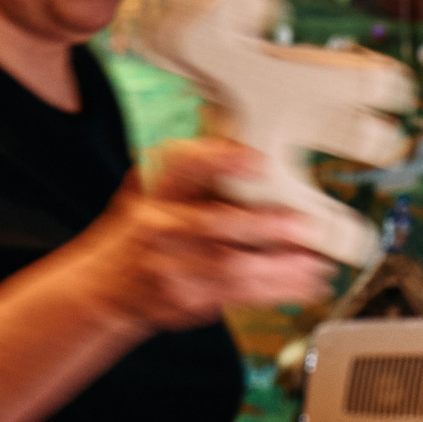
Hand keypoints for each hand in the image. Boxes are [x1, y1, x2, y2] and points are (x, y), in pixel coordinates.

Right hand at [70, 140, 332, 332]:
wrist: (108, 286)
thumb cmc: (146, 229)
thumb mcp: (155, 187)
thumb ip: (194, 166)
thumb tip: (228, 121)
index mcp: (156, 191)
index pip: (183, 165)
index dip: (220, 159)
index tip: (256, 159)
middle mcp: (159, 228)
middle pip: (211, 225)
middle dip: (262, 226)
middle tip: (303, 224)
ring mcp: (170, 268)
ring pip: (229, 268)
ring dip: (279, 268)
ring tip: (315, 262)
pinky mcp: (185, 300)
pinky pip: (237, 296)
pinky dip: (276, 292)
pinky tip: (304, 285)